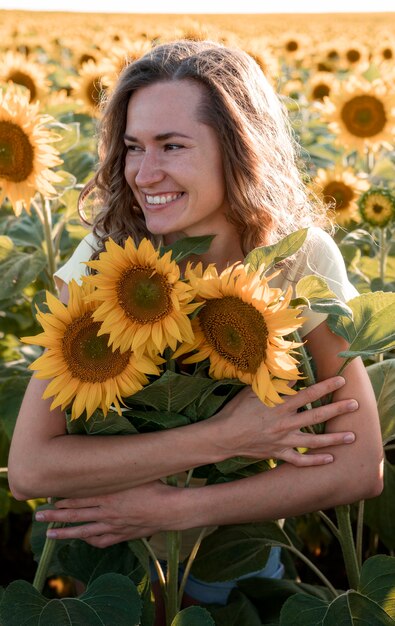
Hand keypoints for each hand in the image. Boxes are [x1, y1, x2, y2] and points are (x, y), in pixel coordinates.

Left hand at [35, 481, 176, 547]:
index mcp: (108, 493)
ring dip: (65, 533)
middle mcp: (106, 511)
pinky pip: (101, 540)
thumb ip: (118, 468)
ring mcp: (113, 525)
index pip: (78, 498)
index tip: (47, 499)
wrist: (170, 509)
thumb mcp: (134, 473)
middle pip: (75, 514)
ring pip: (83, 530)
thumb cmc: (155, 485)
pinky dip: (89, 540)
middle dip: (54, 516)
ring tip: (50, 534)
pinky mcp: (121, 535)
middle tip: (37, 516)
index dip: (61, 500)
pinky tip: (83, 539)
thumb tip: (106, 457)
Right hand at [213, 376, 357, 465]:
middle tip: (355, 405)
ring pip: (314, 440)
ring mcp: (283, 440)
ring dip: (334, 438)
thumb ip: (274, 385)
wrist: (224, 436)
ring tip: (351, 436)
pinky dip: (315, 460)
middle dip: (337, 409)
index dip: (326, 387)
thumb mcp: (253, 391)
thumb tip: (293, 376)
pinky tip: (330, 459)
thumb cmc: (236, 411)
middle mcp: (285, 423)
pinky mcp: (279, 453)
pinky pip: (300, 459)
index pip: (308, 394)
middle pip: (316, 415)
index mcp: (279, 406)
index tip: (341, 382)